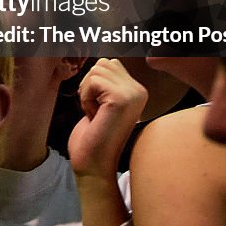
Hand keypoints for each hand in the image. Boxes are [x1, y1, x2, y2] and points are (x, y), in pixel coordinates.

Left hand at [69, 58, 147, 179]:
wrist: (94, 165)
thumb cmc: (93, 137)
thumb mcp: (101, 101)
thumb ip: (105, 82)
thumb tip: (101, 60)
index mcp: (137, 91)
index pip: (108, 63)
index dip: (93, 84)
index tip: (98, 108)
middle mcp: (139, 90)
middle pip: (102, 63)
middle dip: (90, 85)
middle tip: (96, 111)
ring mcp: (133, 94)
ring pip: (97, 70)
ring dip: (87, 92)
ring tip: (96, 114)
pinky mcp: (121, 99)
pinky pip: (93, 81)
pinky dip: (86, 97)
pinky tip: (94, 116)